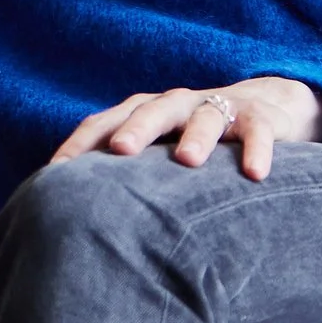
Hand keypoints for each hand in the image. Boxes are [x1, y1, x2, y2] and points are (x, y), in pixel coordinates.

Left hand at [51, 77, 321, 180]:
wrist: (264, 107)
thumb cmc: (194, 140)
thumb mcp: (158, 152)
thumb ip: (126, 176)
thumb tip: (75, 217)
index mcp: (142, 112)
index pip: (103, 124)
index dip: (80, 145)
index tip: (56, 172)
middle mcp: (175, 105)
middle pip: (150, 112)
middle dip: (135, 130)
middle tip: (120, 150)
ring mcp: (217, 107)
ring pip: (204, 118)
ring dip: (195, 136)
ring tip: (188, 160)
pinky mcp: (258, 117)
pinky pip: (257, 131)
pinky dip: (257, 149)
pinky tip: (255, 173)